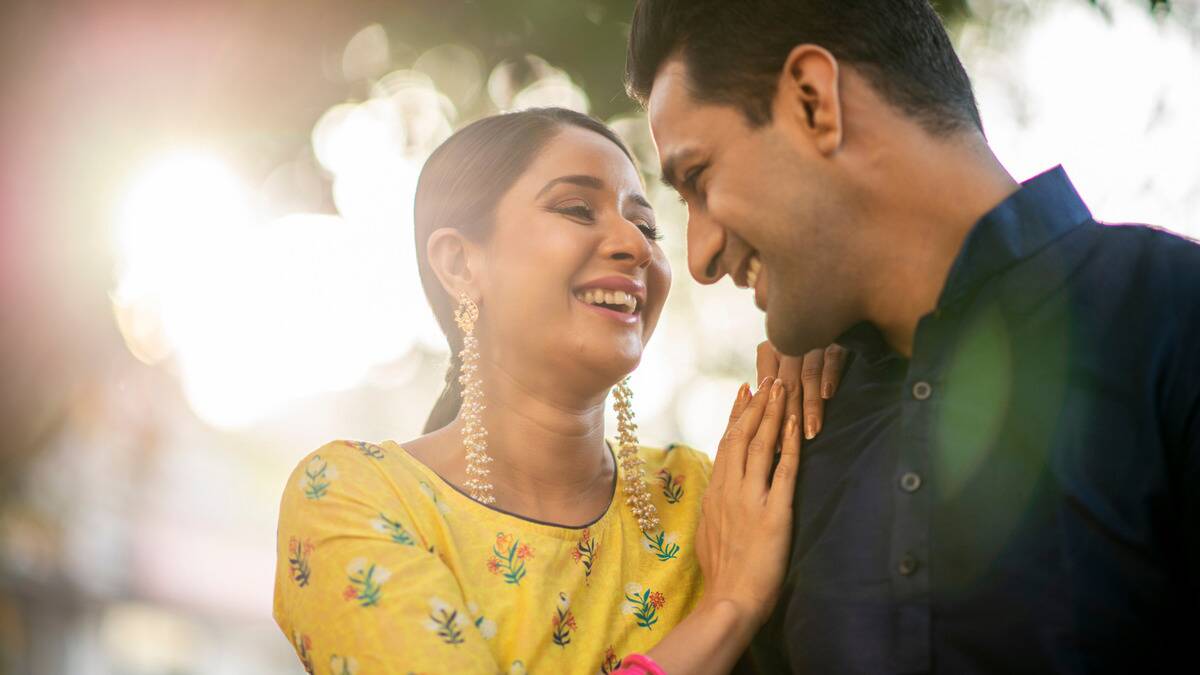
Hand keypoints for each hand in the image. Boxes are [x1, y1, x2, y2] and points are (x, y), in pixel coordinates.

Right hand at [694, 377, 800, 634]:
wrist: (730, 599)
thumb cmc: (722, 576)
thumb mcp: (707, 535)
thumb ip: (713, 511)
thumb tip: (716, 498)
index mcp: (714, 494)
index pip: (726, 445)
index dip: (736, 416)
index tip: (744, 393)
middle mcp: (729, 489)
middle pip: (742, 436)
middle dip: (756, 405)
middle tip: (768, 378)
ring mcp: (750, 498)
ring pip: (760, 445)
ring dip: (772, 414)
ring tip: (781, 388)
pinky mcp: (773, 511)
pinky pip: (783, 470)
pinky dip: (789, 443)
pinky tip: (795, 423)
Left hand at [756, 341, 846, 440]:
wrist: (830, 317)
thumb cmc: (802, 353)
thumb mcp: (782, 364)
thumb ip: (770, 386)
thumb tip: (756, 421)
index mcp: (769, 351)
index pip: (767, 388)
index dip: (768, 416)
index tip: (771, 445)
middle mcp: (788, 344)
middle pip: (786, 385)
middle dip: (788, 417)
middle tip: (788, 446)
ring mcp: (812, 340)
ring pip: (808, 376)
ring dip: (809, 405)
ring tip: (811, 431)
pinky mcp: (836, 339)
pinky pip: (831, 358)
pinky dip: (829, 375)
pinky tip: (827, 394)